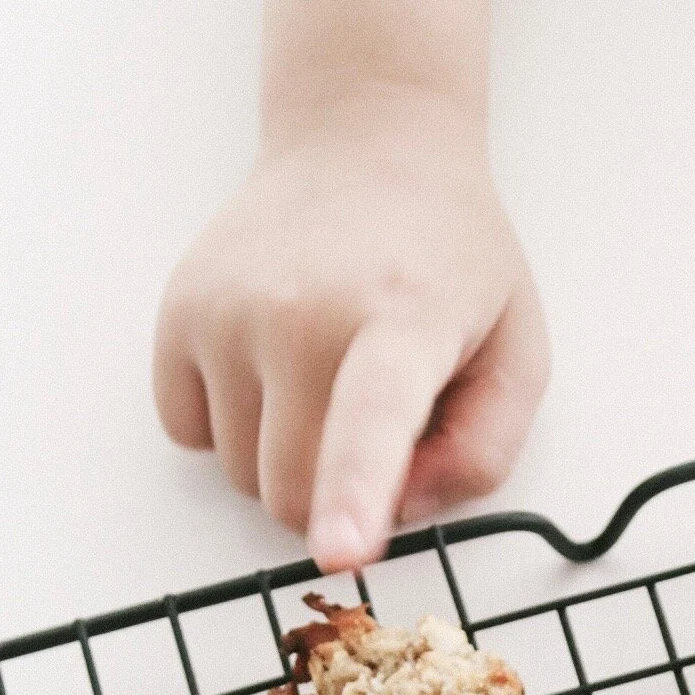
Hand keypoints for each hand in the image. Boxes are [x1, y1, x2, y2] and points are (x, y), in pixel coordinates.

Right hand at [153, 90, 547, 572]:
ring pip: (240, 476)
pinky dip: (233, 425)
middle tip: (374, 425)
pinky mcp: (178, 313)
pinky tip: (272, 363)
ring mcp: (228, 309)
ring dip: (285, 458)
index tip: (340, 551)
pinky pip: (190, 434)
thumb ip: (485, 449)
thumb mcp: (517, 349)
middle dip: (332, 499)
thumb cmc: (445, 258)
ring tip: (324, 375)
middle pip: (291, 495)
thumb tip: (403, 510)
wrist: (364, 144)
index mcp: (404, 317)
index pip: (372, 418)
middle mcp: (302, 309)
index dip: (354, 493)